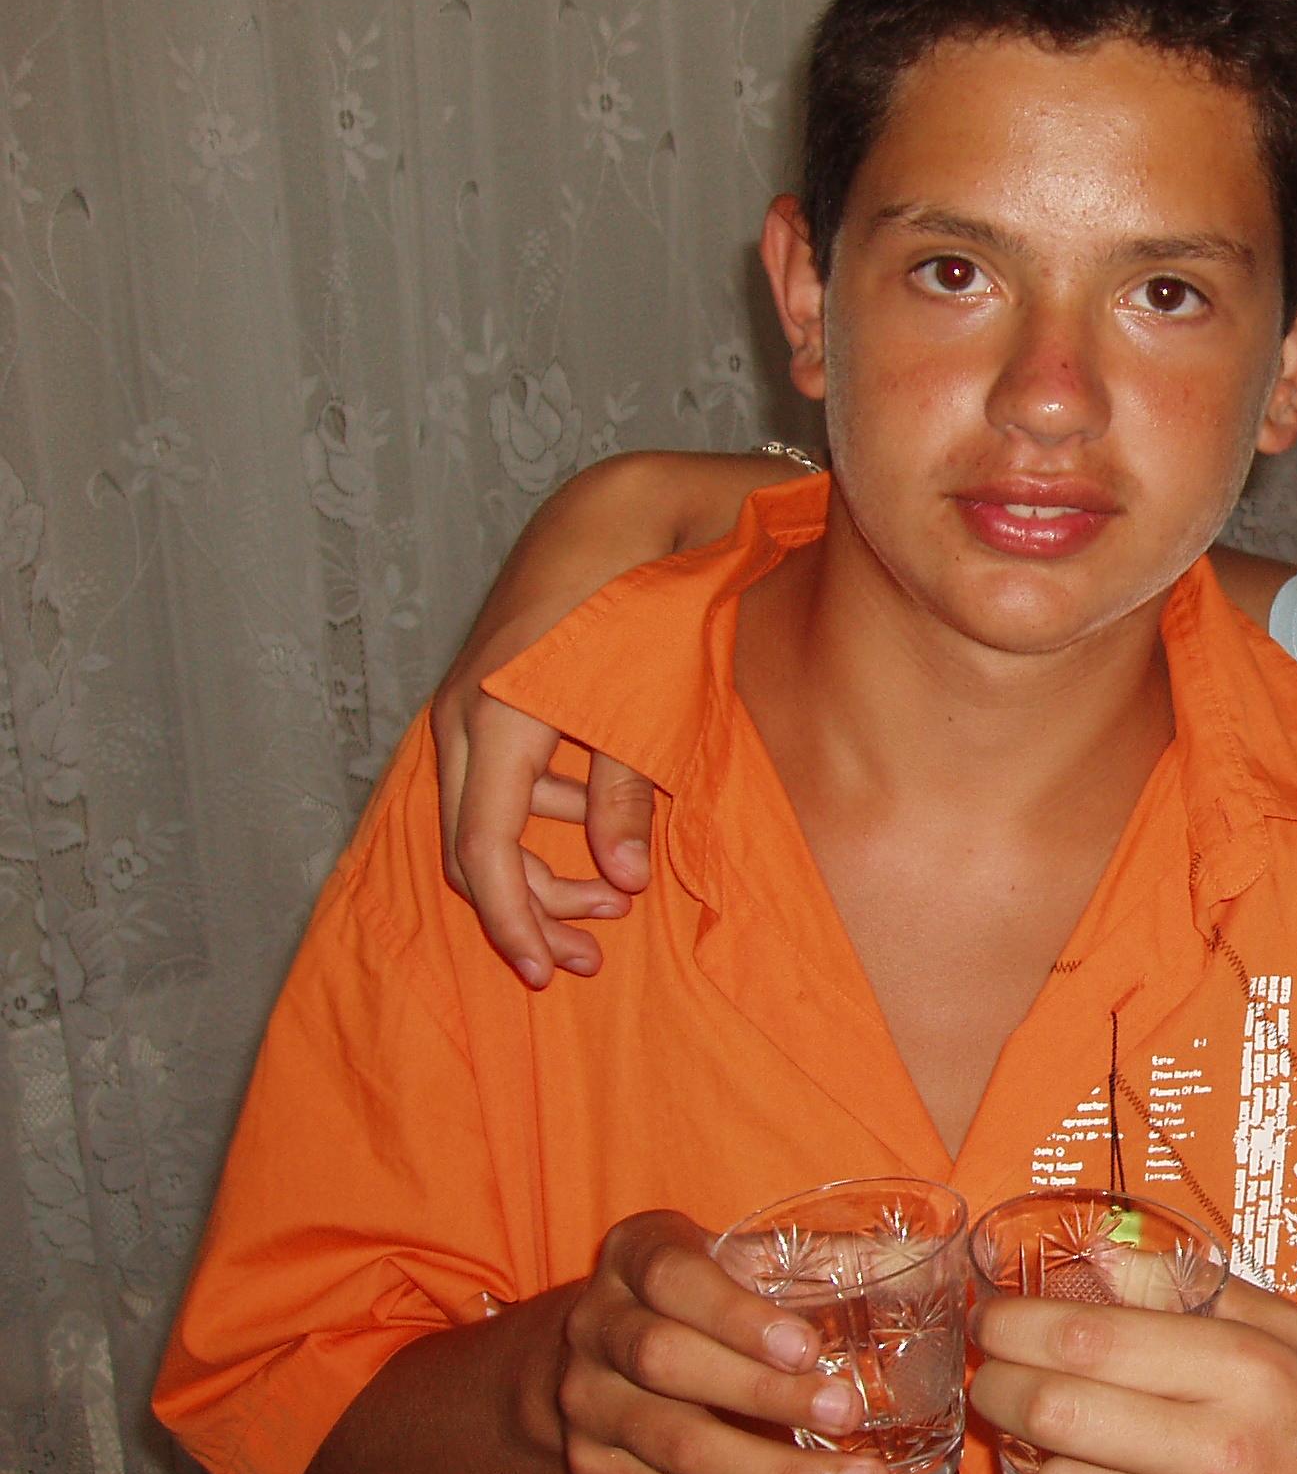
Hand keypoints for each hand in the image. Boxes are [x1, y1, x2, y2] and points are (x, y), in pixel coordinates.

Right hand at [428, 453, 749, 984]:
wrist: (625, 505)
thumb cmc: (651, 598)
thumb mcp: (655, 702)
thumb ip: (629, 791)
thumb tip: (622, 877)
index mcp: (498, 717)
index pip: (484, 848)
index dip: (512, 920)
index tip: (547, 969)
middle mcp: (465, 710)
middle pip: (468, 843)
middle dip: (526, 908)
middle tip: (589, 952)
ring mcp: (468, 696)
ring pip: (479, 812)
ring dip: (538, 862)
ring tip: (614, 893)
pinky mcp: (489, 687)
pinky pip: (493, 775)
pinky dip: (538, 814)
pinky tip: (598, 824)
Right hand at [551, 1210, 888, 1473]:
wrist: (601, 1351)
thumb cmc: (701, 1293)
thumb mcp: (741, 1256)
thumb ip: (816, 1257)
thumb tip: (920, 1255)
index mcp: (635, 1255)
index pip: (671, 1278)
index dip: (736, 1316)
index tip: (808, 1348)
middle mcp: (595, 1326)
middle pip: (666, 1364)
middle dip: (763, 1395)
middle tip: (850, 1414)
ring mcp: (586, 1404)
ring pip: (677, 1448)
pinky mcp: (595, 1470)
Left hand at [968, 1278, 1296, 1473]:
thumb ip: (1201, 1296)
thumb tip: (1101, 1261)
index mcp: (1251, 1374)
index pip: (1088, 1339)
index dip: (1016, 1325)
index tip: (993, 1319)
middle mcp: (1223, 1457)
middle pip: (1053, 1412)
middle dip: (1002, 1389)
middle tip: (998, 1381)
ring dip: (1043, 1463)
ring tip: (1071, 1447)